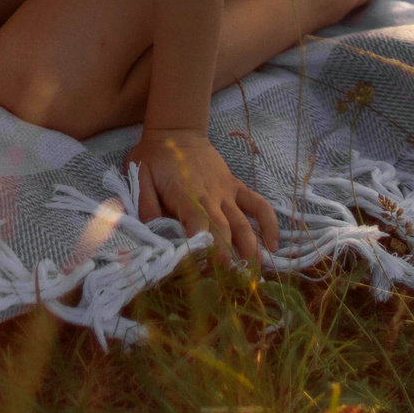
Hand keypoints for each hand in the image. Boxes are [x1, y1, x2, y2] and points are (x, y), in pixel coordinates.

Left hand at [129, 126, 280, 271]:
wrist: (177, 131)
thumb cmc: (155, 157)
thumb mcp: (139, 176)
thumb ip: (145, 204)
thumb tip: (152, 232)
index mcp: (185, 196)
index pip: (197, 225)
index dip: (201, 249)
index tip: (201, 271)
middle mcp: (210, 196)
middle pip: (223, 230)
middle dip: (228, 257)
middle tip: (231, 281)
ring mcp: (226, 192)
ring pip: (243, 222)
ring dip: (251, 248)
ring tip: (255, 272)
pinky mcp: (235, 187)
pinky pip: (258, 204)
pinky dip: (269, 223)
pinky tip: (274, 245)